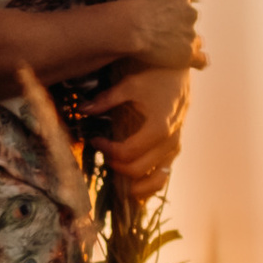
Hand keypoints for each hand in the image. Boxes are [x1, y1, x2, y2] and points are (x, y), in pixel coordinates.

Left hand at [96, 59, 191, 195]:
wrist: (180, 73)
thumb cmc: (156, 76)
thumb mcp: (130, 84)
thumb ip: (106, 99)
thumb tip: (82, 110)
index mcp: (159, 127)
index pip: (127, 152)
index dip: (107, 149)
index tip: (94, 139)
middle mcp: (170, 142)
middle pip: (138, 169)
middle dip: (116, 166)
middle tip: (103, 154)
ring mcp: (174, 149)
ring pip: (156, 181)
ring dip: (136, 186)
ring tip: (117, 182)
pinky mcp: (175, 151)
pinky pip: (164, 177)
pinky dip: (149, 187)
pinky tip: (133, 189)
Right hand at [110, 0, 202, 72]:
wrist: (129, 27)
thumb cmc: (134, 3)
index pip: (183, 1)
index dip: (173, 9)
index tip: (161, 15)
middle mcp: (190, 13)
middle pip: (190, 19)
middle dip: (181, 25)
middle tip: (162, 32)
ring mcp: (190, 34)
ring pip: (194, 39)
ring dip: (185, 42)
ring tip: (171, 49)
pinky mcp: (187, 54)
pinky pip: (201, 60)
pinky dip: (198, 61)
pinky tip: (192, 62)